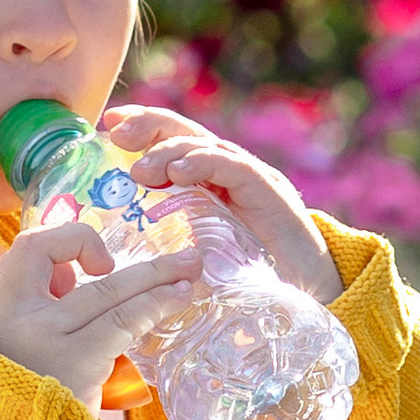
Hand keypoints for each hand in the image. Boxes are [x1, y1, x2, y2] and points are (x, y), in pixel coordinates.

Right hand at [0, 217, 201, 410]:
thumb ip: (43, 310)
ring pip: (108, 291)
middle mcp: (18, 315)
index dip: (68, 243)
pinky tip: (178, 299)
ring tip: (192, 272)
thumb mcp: (18, 347)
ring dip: (157, 277)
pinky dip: (155, 304)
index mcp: (2, 307)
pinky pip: (123, 320)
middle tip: (180, 257)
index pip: (30, 248)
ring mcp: (46, 337)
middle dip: (125, 256)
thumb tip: (77, 277)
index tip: (98, 265)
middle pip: (72, 262)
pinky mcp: (75, 361)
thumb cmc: (24, 400)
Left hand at [95, 105, 337, 299]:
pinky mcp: (270, 192)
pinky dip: (204, 164)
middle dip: (149, 126)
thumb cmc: (248, 282)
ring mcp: (251, 179)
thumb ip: (168, 242)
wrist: (311, 296)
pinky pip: (234, 167)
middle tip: (116, 134)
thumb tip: (118, 248)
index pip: (174, 141)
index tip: (108, 123)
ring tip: (140, 170)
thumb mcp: (197, 256)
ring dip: (169, 152)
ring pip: (205, 147)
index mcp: (209, 182)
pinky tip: (177, 173)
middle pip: (186, 133)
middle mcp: (229, 173)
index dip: (143, 126)